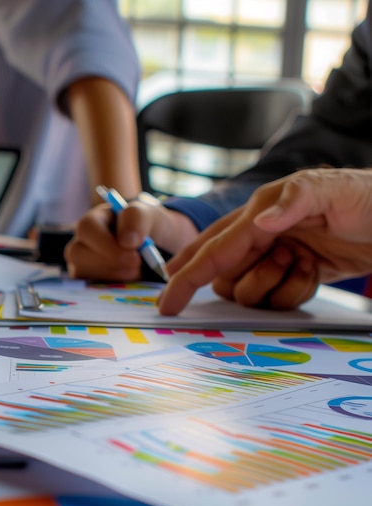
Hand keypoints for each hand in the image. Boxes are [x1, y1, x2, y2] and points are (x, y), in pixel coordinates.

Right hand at [64, 196, 197, 280]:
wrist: (158, 249)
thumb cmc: (149, 228)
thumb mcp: (149, 214)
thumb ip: (136, 218)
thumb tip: (126, 241)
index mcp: (95, 219)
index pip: (86, 227)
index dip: (106, 243)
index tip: (134, 252)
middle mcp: (83, 241)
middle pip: (77, 252)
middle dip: (110, 262)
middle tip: (137, 264)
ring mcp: (82, 262)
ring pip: (81, 271)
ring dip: (112, 274)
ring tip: (136, 271)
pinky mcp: (87, 280)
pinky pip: (88, 287)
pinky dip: (109, 286)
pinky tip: (128, 280)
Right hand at [158, 168, 371, 314]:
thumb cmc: (367, 197)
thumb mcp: (333, 189)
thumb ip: (293, 200)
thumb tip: (258, 223)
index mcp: (258, 214)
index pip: (213, 252)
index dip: (187, 279)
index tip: (167, 303)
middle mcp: (259, 237)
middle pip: (226, 278)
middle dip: (255, 279)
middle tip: (290, 261)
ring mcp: (273, 258)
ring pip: (250, 293)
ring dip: (279, 285)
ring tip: (307, 261)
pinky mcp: (290, 275)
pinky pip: (276, 300)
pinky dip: (296, 291)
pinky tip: (315, 269)